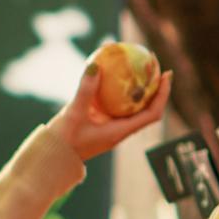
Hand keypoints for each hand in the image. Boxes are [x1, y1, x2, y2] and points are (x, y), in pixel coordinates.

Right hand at [51, 64, 173, 160]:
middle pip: (146, 105)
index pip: (152, 114)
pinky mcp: (99, 121)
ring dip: (136, 84)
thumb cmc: (63, 142)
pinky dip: (115, 87)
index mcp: (121, 132)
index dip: (163, 95)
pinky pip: (113, 101)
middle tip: (152, 61)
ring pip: (130, 103)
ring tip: (135, 61)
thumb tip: (96, 64)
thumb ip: (85, 91)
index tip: (166, 75)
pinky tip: (109, 68)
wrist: (51, 157)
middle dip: (153, 85)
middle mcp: (120, 128)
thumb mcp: (74, 114)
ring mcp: (110, 125)